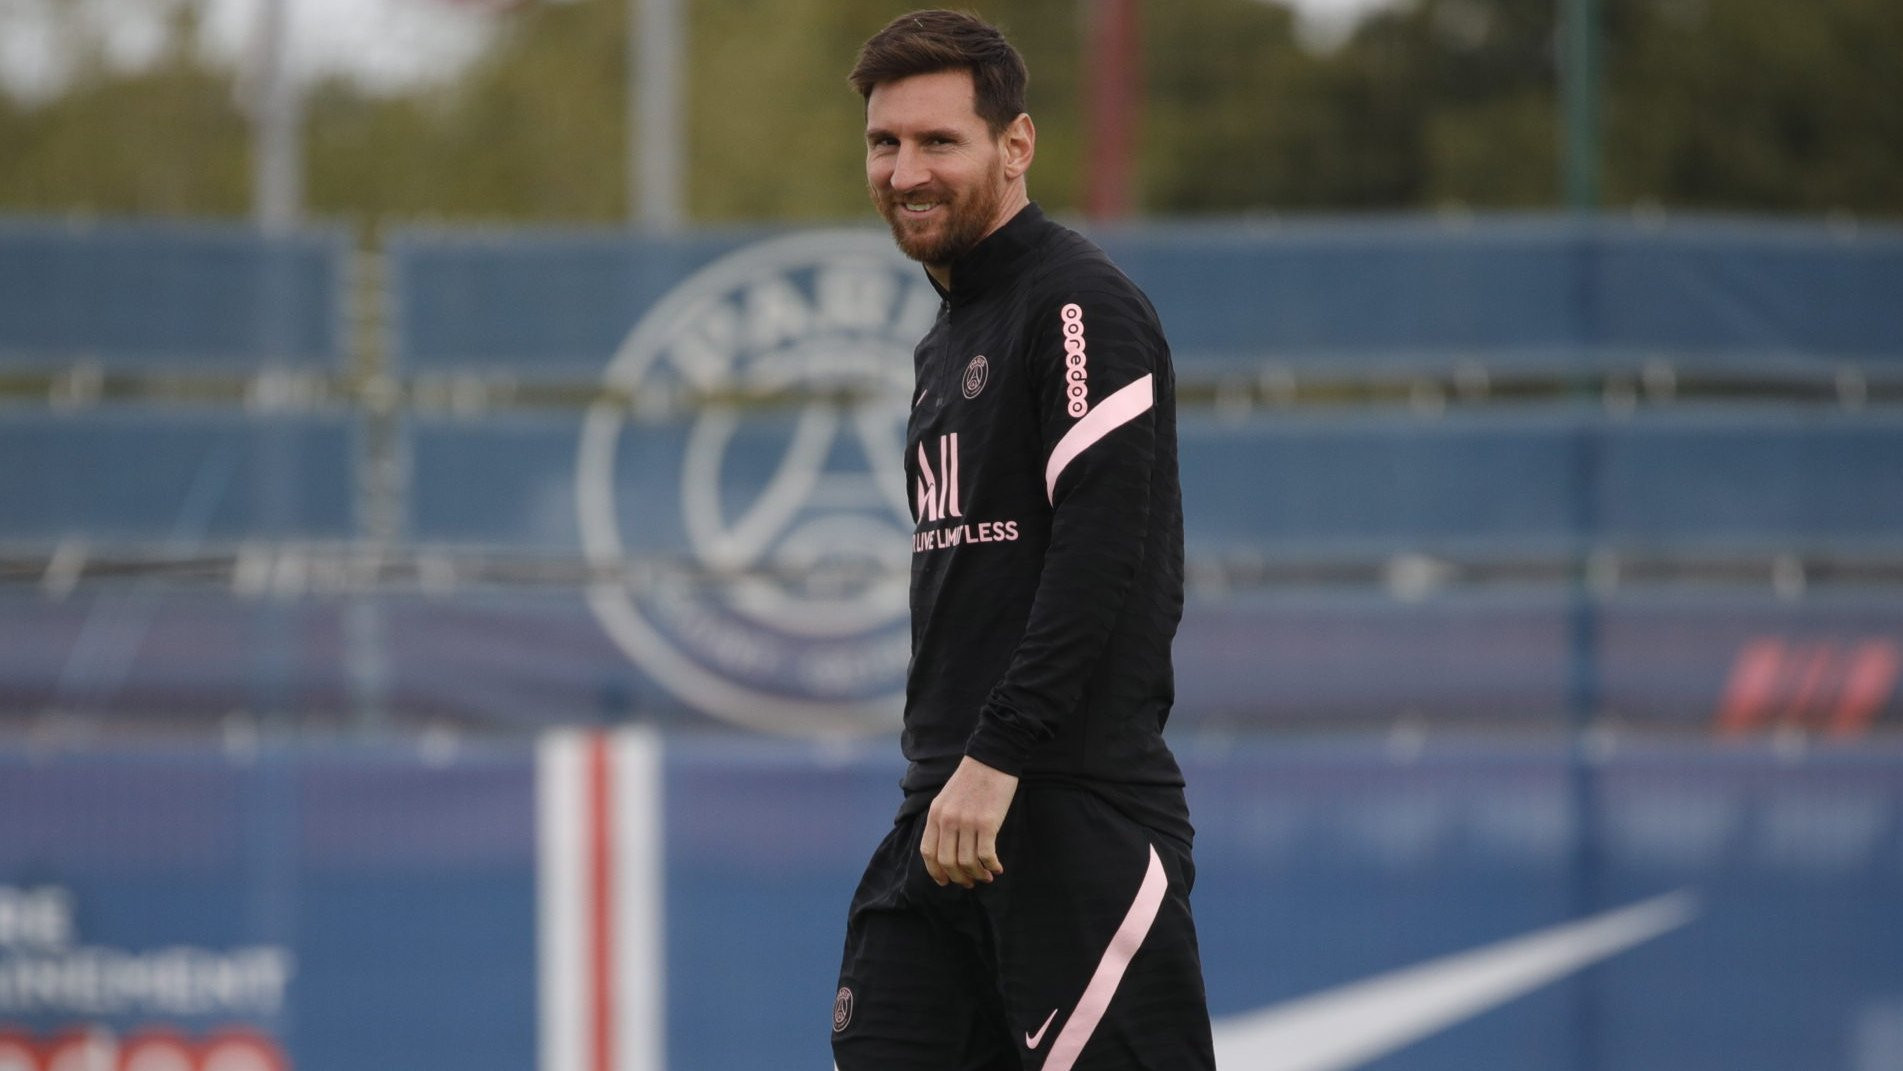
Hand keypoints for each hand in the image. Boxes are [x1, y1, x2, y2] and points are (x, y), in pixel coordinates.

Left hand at [920, 756, 1018, 888]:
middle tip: (969, 882)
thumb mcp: (948, 798)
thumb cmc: (972, 779)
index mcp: (935, 814)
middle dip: (958, 878)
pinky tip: (997, 868)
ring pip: (967, 862)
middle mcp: (948, 820)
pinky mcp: (987, 822)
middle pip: (947, 862)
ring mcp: (967, 822)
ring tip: (986, 876)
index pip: (928, 852)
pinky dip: (991, 866)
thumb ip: (943, 821)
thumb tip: (948, 851)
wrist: (992, 758)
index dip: (936, 872)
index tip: (945, 881)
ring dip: (978, 875)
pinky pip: (986, 855)